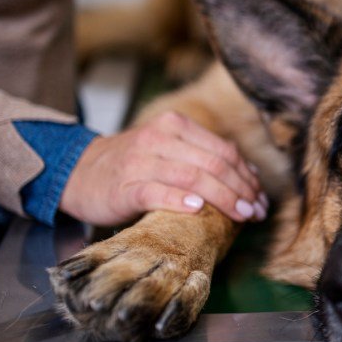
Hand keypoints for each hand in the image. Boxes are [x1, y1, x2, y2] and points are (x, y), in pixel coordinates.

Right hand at [60, 111, 266, 226]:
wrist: (80, 173)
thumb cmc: (134, 165)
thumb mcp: (170, 151)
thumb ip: (204, 159)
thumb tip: (250, 178)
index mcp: (175, 125)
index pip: (224, 150)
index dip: (247, 176)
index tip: (261, 199)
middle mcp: (159, 138)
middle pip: (214, 164)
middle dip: (242, 190)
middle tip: (256, 212)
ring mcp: (140, 161)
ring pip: (192, 177)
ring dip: (223, 198)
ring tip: (241, 215)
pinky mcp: (124, 186)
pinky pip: (156, 192)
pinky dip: (179, 200)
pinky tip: (197, 209)